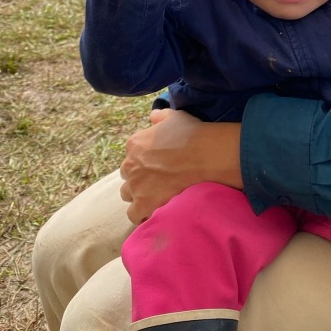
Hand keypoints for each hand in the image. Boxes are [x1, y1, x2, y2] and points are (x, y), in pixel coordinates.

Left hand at [119, 109, 242, 223]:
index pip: (132, 156)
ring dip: (138, 194)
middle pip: (128, 175)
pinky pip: (134, 214)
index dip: (145, 160)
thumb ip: (160, 116)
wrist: (203, 155)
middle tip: (159, 179)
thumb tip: (153, 116)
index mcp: (134, 144)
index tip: (159, 164)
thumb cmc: (191, 134)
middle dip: (140, 177)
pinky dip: (142, 214)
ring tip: (156, 195)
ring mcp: (135, 185)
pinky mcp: (144, 202)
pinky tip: (155, 211)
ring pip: (127, 194)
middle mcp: (130, 164)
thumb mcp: (174, 116)